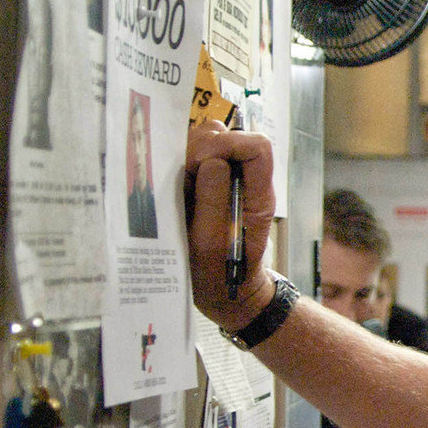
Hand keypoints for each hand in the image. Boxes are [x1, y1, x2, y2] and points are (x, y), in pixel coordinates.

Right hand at [183, 121, 277, 331]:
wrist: (222, 291)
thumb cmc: (218, 274)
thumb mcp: (212, 244)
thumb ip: (214, 200)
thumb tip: (211, 161)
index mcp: (257, 195)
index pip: (257, 147)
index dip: (227, 145)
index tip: (198, 165)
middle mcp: (245, 181)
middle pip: (229, 137)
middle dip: (199, 149)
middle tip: (180, 179)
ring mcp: (226, 180)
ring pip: (207, 143)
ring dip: (185, 157)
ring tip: (174, 187)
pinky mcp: (207, 184)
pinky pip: (192, 159)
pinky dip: (178, 166)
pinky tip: (169, 189)